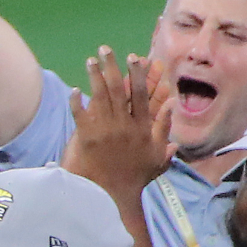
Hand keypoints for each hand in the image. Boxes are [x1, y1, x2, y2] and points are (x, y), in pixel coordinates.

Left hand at [62, 46, 174, 201]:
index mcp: (141, 128)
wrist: (111, 197)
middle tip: (106, 49)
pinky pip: (80, 115)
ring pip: (100, 97)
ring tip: (91, 60)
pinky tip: (74, 90)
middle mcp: (124, 126)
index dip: (137, 74)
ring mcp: (105, 131)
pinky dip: (76, 102)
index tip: (134, 57)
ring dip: (94, 76)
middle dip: (112, 66)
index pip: (141, 95)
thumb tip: (171, 106)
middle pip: (118, 90)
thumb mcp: (157, 157)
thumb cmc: (134, 179)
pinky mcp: (87, 138)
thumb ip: (164, 130)